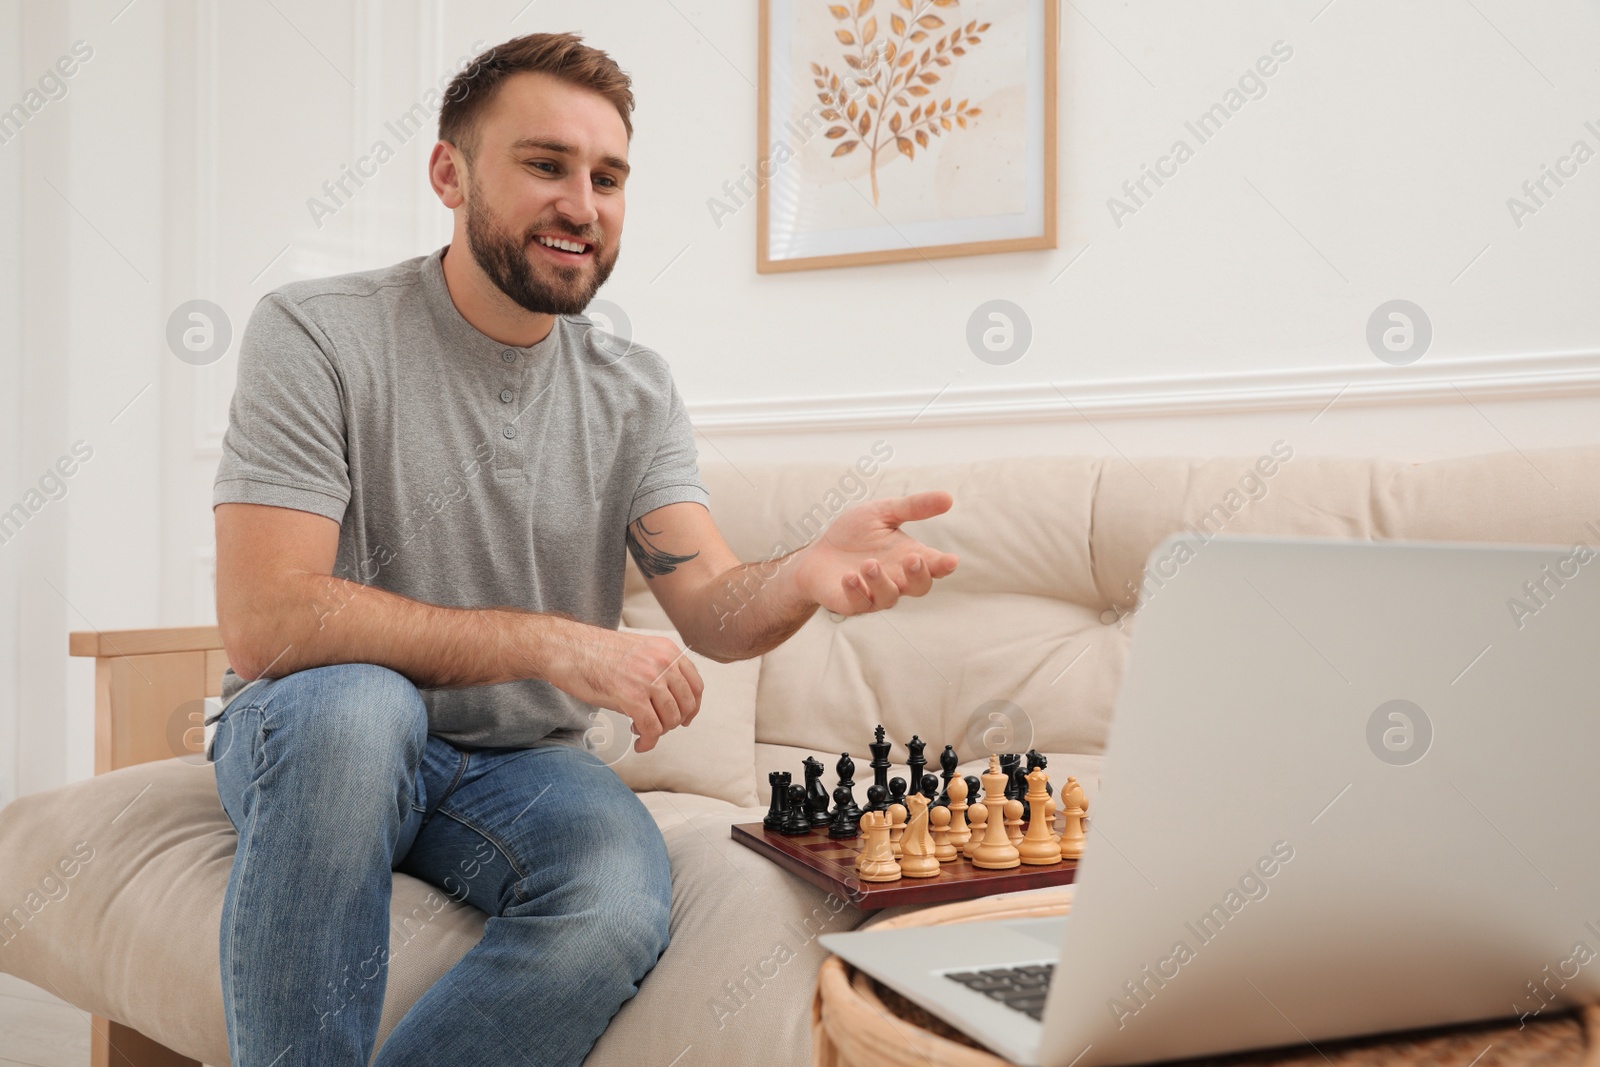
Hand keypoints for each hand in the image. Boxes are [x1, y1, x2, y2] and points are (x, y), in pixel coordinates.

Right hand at [545, 626, 703, 752]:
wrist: (568, 649)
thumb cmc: (596, 652)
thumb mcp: (638, 652)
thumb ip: (658, 671)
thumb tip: (669, 702)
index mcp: (667, 650)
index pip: (695, 684)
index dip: (692, 707)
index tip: (685, 718)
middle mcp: (663, 662)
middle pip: (685, 704)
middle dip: (673, 722)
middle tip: (658, 728)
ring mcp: (648, 679)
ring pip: (670, 719)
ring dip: (658, 732)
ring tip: (641, 731)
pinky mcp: (631, 696)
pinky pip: (651, 729)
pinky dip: (648, 742)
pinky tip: (639, 743)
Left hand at [791, 490, 958, 615]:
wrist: (817, 553)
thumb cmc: (854, 534)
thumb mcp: (883, 512)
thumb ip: (913, 507)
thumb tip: (949, 498)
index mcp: (908, 557)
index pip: (934, 565)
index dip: (944, 565)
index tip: (951, 560)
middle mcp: (897, 579)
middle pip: (920, 587)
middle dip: (919, 576)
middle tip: (913, 559)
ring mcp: (875, 594)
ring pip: (889, 597)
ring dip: (881, 581)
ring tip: (869, 563)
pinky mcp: (851, 602)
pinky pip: (859, 604)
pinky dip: (856, 591)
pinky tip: (849, 576)